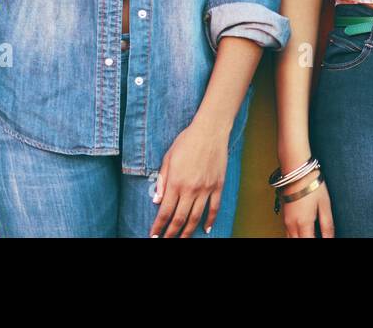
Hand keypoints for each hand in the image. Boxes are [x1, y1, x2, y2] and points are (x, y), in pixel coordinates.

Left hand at [149, 120, 228, 236]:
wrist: (210, 131)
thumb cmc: (186, 141)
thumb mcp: (168, 158)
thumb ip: (162, 180)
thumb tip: (157, 201)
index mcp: (175, 182)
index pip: (165, 211)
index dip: (159, 226)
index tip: (154, 235)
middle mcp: (190, 189)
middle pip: (180, 219)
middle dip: (171, 233)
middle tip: (166, 241)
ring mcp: (206, 189)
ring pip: (196, 217)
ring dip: (188, 232)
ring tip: (183, 239)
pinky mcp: (218, 186)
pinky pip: (214, 208)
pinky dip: (210, 220)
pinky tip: (206, 229)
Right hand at [280, 168, 333, 237]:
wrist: (296, 169)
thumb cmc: (311, 183)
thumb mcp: (325, 205)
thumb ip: (327, 225)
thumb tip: (330, 238)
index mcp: (303, 223)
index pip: (309, 243)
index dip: (318, 244)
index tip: (324, 240)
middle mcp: (292, 224)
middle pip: (298, 242)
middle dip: (308, 241)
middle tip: (316, 236)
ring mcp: (285, 220)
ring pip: (290, 239)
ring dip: (300, 239)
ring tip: (311, 234)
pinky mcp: (283, 215)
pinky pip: (287, 232)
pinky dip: (294, 236)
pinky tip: (303, 232)